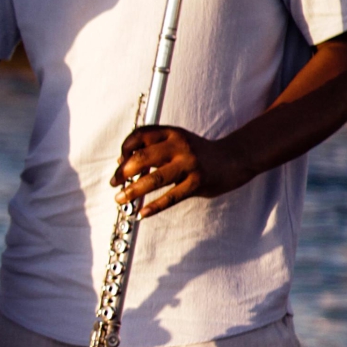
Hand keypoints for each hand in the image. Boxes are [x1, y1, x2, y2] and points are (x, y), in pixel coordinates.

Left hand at [112, 124, 245, 215]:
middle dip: (123, 173)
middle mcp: (180, 145)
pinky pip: (171, 197)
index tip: (118, 164)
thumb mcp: (176, 142)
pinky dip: (154, 207)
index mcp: (172, 133)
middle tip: (114, 184)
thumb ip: (151, 148)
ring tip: (121, 199)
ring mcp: (189, 164)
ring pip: (154, 179)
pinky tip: (141, 213)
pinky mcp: (198, 183)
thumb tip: (120, 162)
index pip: (139, 136)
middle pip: (142, 158)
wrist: (232, 159)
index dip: (124, 149)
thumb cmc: (197, 153)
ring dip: (133, 191)